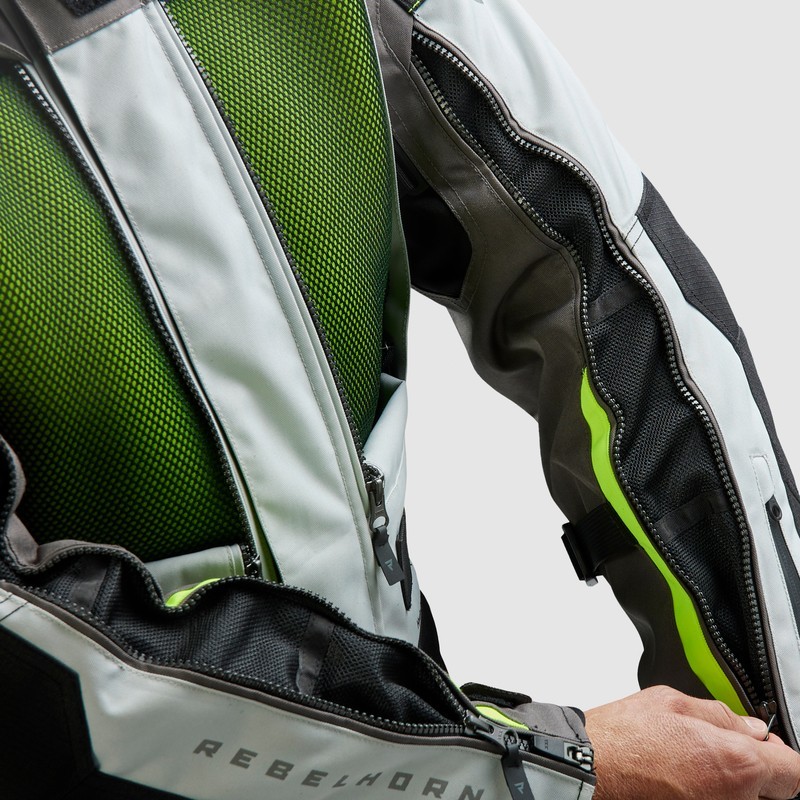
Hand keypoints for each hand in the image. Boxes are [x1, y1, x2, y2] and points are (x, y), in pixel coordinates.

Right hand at [585, 685, 799, 799]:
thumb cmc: (625, 736)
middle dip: (756, 770)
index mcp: (735, 761)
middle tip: (726, 751)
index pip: (793, 770)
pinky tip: (684, 778)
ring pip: (743, 799)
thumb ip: (720, 714)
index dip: (780, 754)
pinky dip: (710, 793)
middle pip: (773, 792)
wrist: (593, 767)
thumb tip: (748, 726)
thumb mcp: (673, 702)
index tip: (764, 746)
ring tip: (696, 763)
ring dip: (730, 783)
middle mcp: (733, 798)